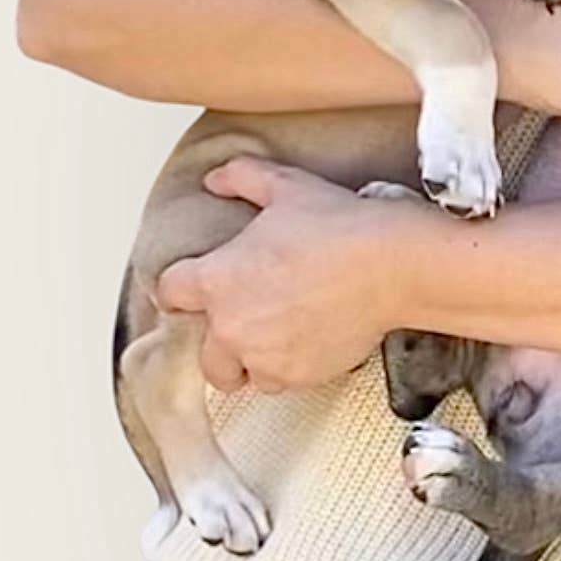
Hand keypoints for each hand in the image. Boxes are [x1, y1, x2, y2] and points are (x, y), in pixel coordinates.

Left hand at [155, 157, 424, 393]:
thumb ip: (242, 178)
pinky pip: (279, 382)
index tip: (194, 287)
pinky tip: (308, 339)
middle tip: (249, 316)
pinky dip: (288, 367)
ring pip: (241, 372)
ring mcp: (262, 357)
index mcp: (217, 279)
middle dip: (219, 337)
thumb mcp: (286, 187)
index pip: (171, 292)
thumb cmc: (338, 226)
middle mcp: (230, 326)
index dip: (182, 285)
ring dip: (252, 357)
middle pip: (201, 351)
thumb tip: (216, 180)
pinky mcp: (296, 376)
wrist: (390, 267)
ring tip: (279, 334)